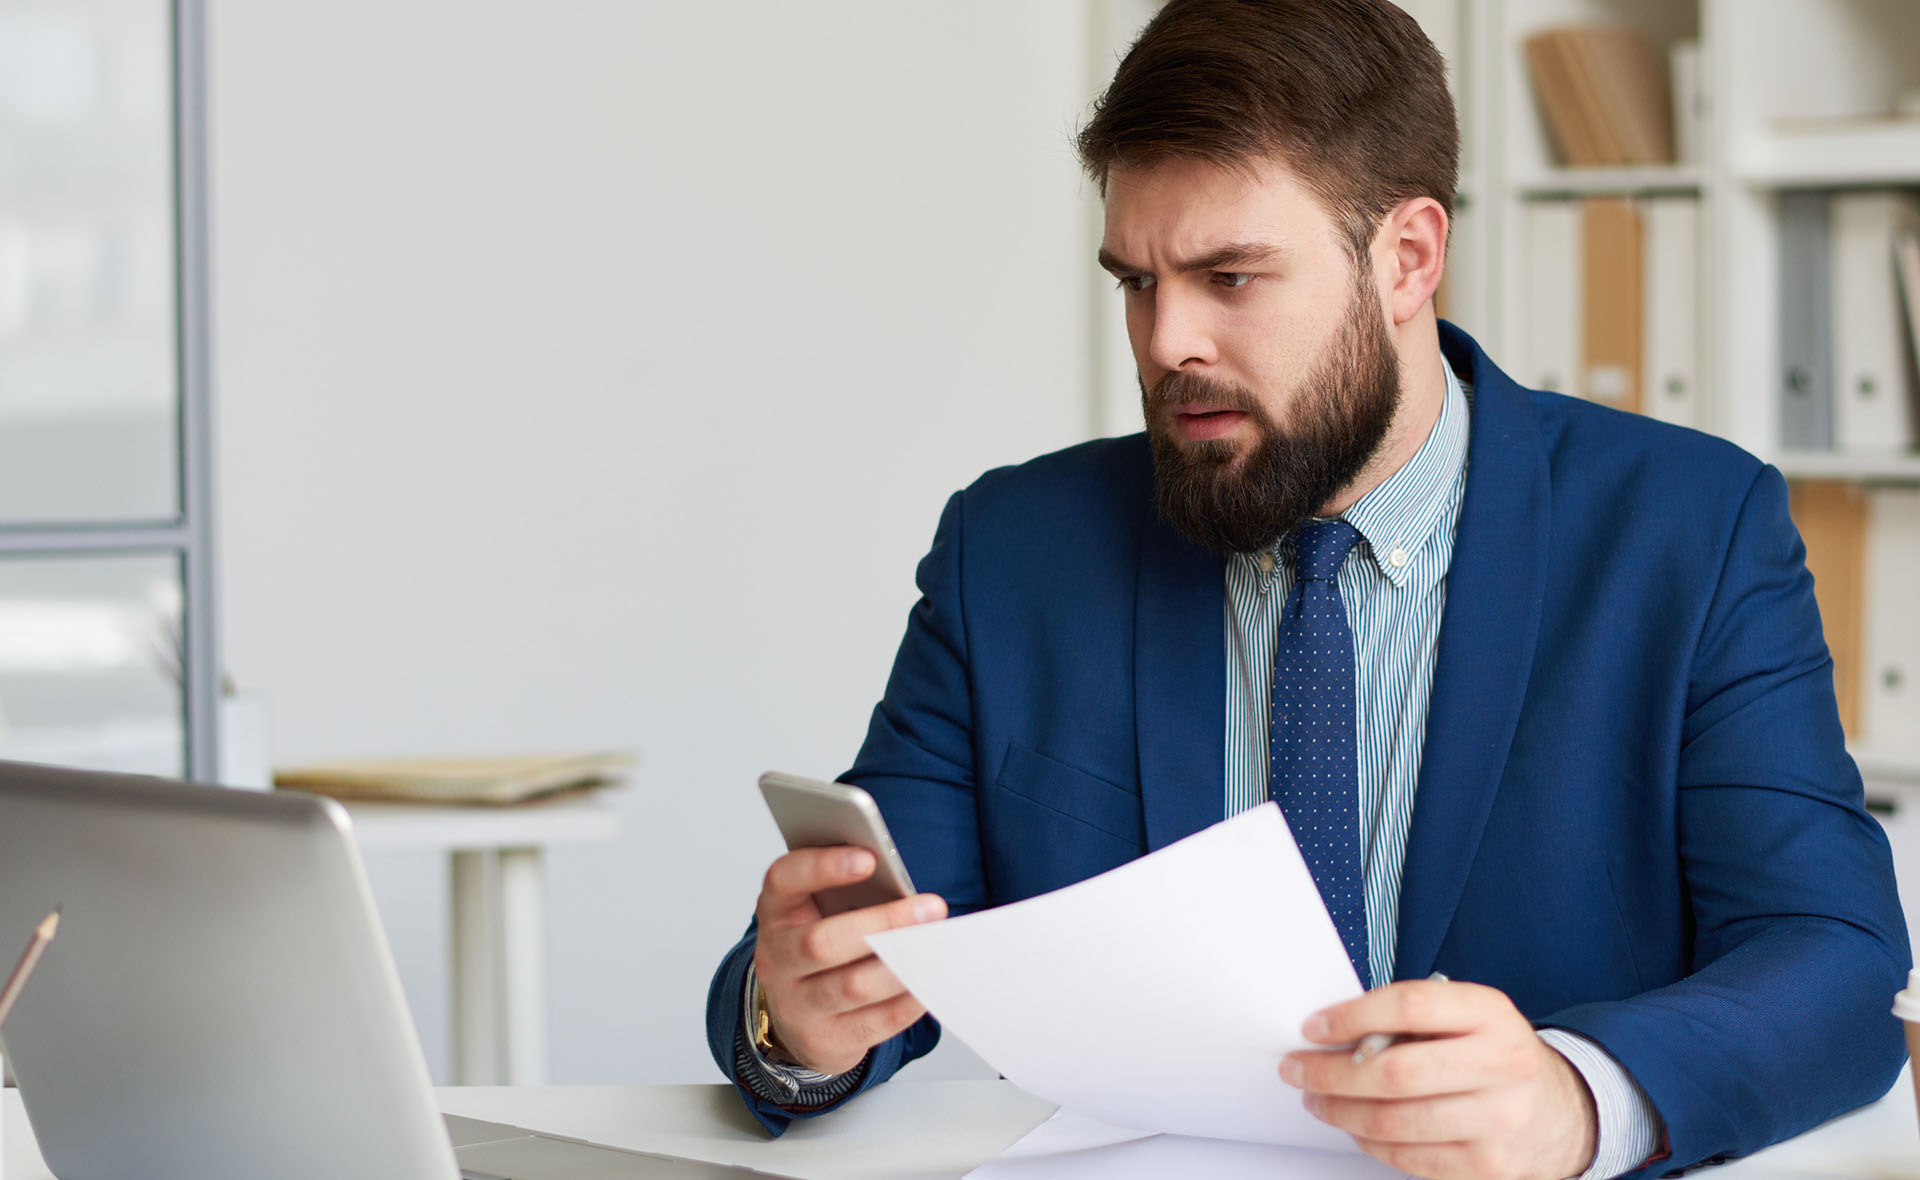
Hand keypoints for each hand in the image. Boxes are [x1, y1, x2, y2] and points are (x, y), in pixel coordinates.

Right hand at [751, 846, 946, 1074]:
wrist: (798, 1014)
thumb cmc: (820, 947)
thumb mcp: (820, 913)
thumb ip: (850, 894)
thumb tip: (905, 892)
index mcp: (777, 912)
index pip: (784, 880)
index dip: (822, 868)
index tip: (869, 858)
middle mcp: (777, 959)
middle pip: (822, 942)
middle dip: (883, 923)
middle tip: (931, 908)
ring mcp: (795, 1004)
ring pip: (852, 987)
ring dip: (901, 966)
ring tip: (937, 949)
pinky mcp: (821, 1040)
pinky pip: (872, 1024)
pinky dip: (905, 1003)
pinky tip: (928, 984)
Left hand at [1279, 979, 1597, 1179]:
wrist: (1561, 1110)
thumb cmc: (1493, 1054)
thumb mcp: (1467, 1016)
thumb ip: (1410, 1018)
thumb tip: (1334, 1036)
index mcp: (1492, 1014)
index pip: (1410, 1005)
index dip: (1352, 1016)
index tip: (1313, 1027)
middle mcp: (1503, 1065)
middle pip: (1396, 1073)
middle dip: (1331, 1073)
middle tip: (1298, 1069)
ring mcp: (1500, 1121)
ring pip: (1396, 1123)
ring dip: (1341, 1112)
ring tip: (1318, 1100)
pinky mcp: (1490, 1167)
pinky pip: (1410, 1158)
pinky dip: (1370, 1143)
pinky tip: (1356, 1126)